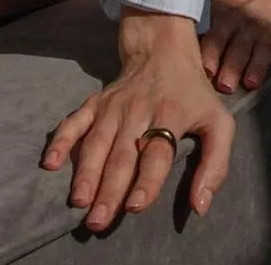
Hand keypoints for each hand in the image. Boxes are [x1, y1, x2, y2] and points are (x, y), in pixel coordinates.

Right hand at [41, 15, 234, 230]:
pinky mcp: (96, 102)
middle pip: (123, 154)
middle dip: (109, 189)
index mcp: (170, 115)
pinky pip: (75, 121)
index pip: (157, 152)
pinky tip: (50, 162)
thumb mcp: (219, 122)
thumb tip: (199, 207)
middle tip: (98, 221)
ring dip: (86, 173)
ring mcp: (114, 107)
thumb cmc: (193, 94)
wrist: (163, 48)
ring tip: (78, 202)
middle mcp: (139, 111)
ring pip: (97, 143)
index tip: (135, 206)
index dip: (147, 180)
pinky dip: (61, 140)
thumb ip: (216, 164)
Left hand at [199, 0, 270, 93]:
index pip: (217, 37)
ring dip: (257, 66)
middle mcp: (247, 24)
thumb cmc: (232, 13)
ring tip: (251, 83)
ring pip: (262, 49)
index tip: (206, 71)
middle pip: (239, 47)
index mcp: (226, 18)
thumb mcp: (215, 16)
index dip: (212, 53)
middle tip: (225, 86)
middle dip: (232, 66)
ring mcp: (267, 30)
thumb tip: (181, 63)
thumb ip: (205, 37)